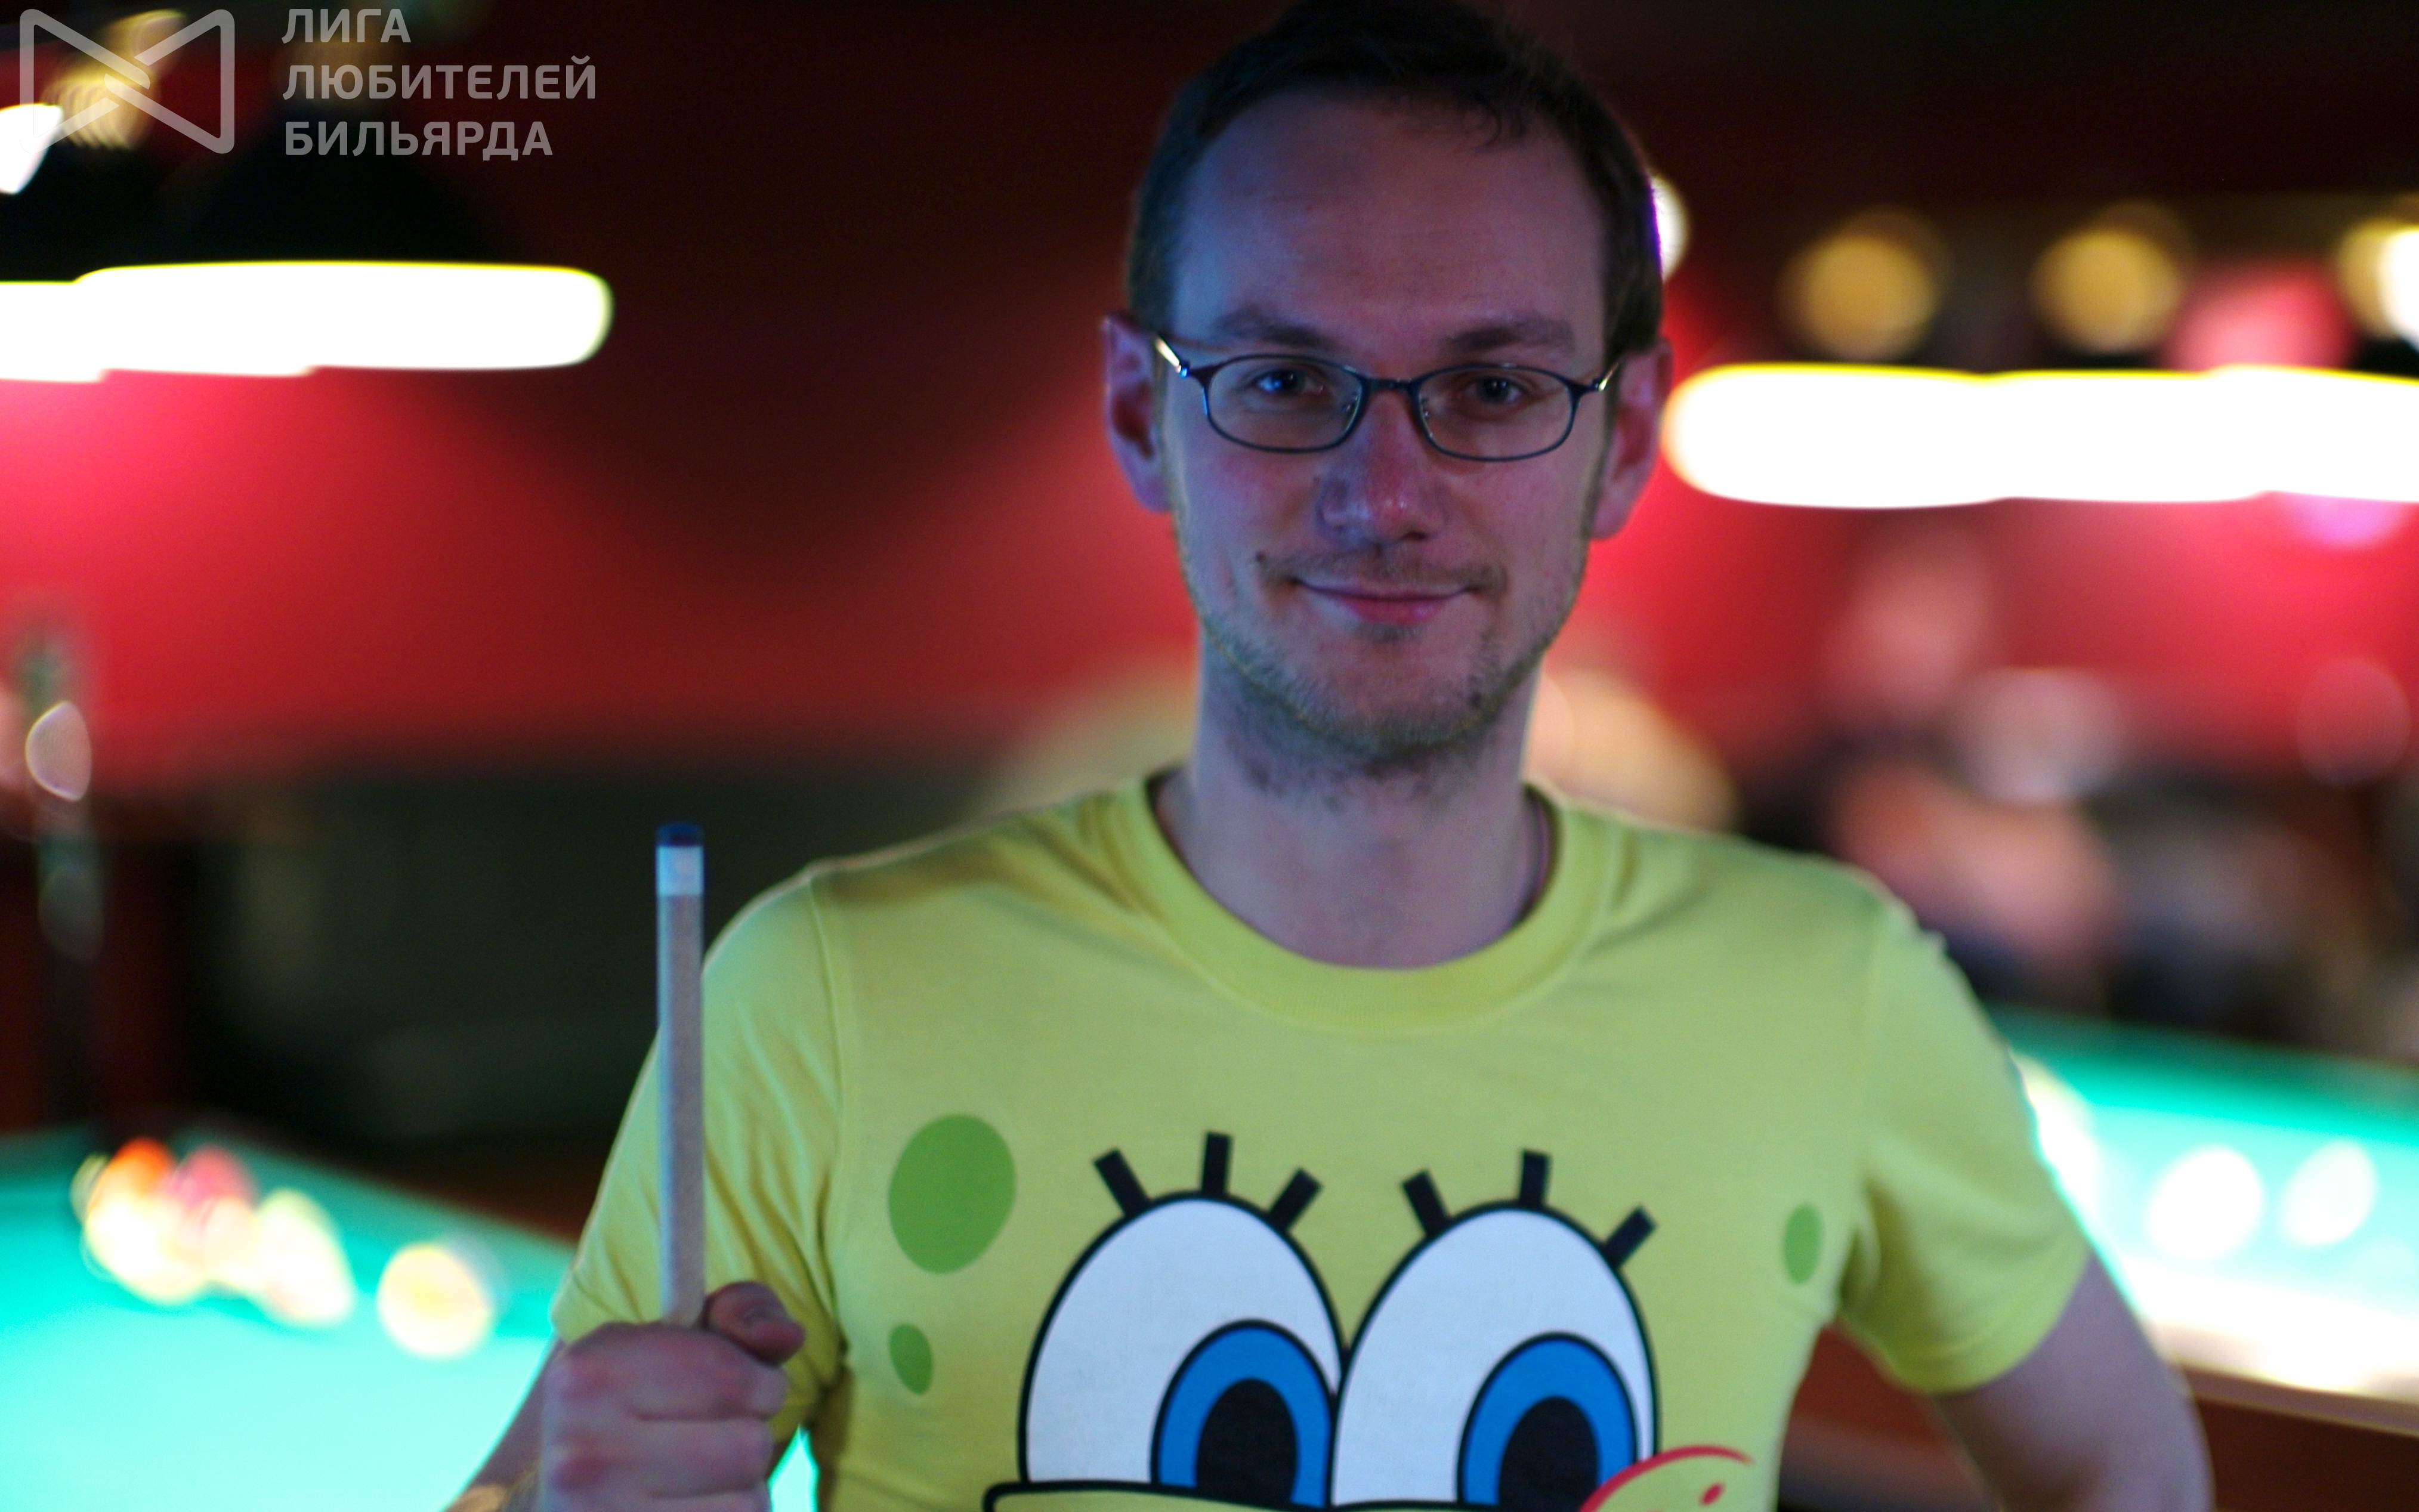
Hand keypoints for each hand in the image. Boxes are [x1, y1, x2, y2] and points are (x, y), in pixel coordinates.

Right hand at [538, 1281, 805, 1511]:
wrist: (551, 1492)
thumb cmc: (631, 1408)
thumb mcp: (668, 1341)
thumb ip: (738, 1316)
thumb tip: (788, 1334)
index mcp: (589, 1373)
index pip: (731, 1377)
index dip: (762, 1382)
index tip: (745, 1387)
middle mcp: (583, 1451)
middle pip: (748, 1446)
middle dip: (749, 1438)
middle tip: (711, 1438)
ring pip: (749, 1503)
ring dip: (742, 1489)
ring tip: (697, 1478)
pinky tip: (690, 1507)